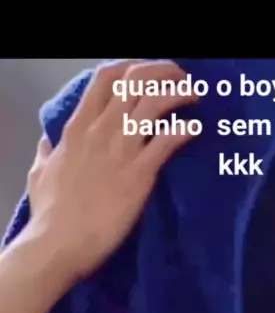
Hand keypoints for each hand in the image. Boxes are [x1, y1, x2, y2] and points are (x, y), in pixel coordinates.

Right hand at [27, 59, 198, 282]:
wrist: (60, 244)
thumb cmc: (51, 214)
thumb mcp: (40, 174)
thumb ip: (47, 154)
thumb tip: (46, 143)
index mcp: (77, 128)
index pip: (106, 78)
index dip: (133, 68)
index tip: (149, 74)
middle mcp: (101, 131)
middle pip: (137, 80)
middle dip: (164, 73)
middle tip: (181, 80)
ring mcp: (121, 150)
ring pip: (156, 101)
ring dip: (179, 93)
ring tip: (194, 97)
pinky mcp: (140, 174)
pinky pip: (169, 140)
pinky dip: (187, 129)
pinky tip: (195, 130)